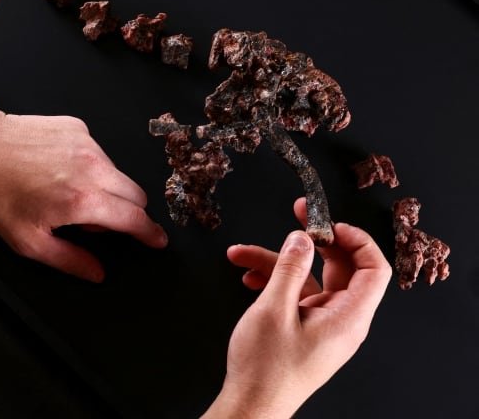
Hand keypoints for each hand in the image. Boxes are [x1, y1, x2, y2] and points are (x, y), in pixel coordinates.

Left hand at [0, 101, 167, 282]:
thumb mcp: (28, 241)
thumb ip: (69, 259)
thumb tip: (98, 273)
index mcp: (83, 200)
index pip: (133, 218)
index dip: (149, 233)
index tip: (157, 240)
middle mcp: (92, 168)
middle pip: (136, 194)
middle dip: (127, 212)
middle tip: (92, 221)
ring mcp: (87, 143)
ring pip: (118, 173)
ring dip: (106, 188)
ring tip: (67, 193)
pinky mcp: (78, 127)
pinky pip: (99, 153)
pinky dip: (89, 166)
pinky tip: (59, 169)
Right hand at [203, 198, 391, 417]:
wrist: (251, 404)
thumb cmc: (266, 368)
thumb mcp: (273, 310)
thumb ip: (289, 268)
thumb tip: (302, 238)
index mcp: (348, 317)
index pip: (374, 269)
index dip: (356, 239)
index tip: (328, 222)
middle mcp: (341, 319)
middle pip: (340, 268)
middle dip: (313, 240)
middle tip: (295, 215)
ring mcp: (322, 323)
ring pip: (307, 279)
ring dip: (276, 262)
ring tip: (241, 255)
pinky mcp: (304, 328)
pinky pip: (295, 295)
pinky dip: (273, 282)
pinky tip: (248, 278)